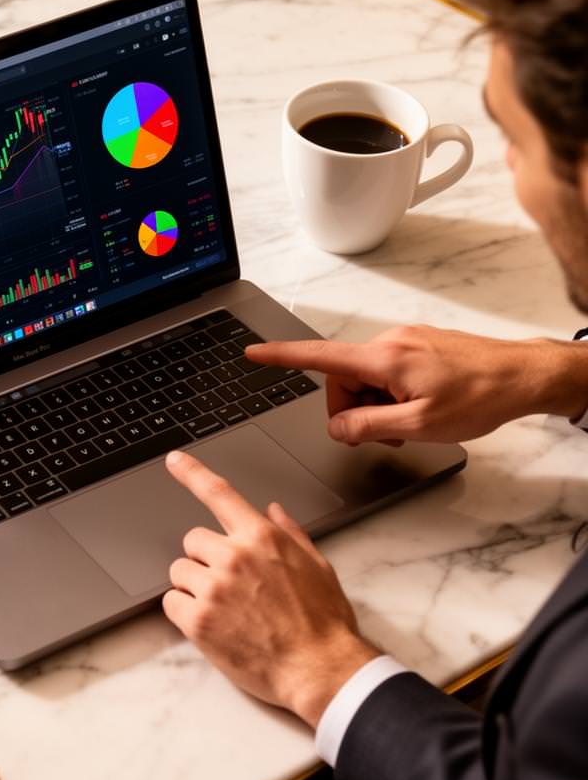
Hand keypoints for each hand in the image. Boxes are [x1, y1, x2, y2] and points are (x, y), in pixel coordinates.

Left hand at [164, 451, 377, 726]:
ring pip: (179, 572)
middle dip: (206, 559)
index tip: (174, 460)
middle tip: (229, 585)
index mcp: (262, 538)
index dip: (192, 473)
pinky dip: (183, 613)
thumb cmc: (324, 623)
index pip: (220, 493)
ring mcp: (214, 588)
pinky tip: (211, 625)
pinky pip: (170, 603)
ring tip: (224, 609)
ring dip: (193, 586)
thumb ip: (289, 533)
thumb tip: (273, 510)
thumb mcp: (317, 566)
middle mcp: (233, 556)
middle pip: (193, 541)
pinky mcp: (199, 621)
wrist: (320, 669)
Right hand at [245, 325, 587, 444]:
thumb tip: (338, 428)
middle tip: (382, 436)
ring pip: (365, 380)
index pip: (318, 356)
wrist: (524, 376)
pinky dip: (390, 396)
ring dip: (375, 406)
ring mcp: (404, 343)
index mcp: (383, 358)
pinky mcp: (417, 347)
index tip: (254, 353)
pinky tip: (416, 410)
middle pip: (342, 379)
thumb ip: (368, 427)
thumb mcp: (418, 425)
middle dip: (352, 411)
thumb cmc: (479, 397)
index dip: (281, 356)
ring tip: (407, 426)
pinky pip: (386, 373)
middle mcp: (389, 343)